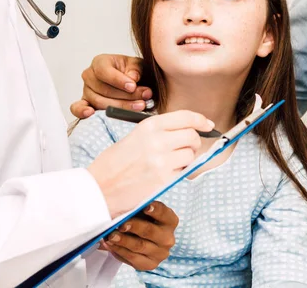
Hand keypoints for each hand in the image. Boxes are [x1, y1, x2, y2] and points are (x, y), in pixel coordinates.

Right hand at [70, 54, 150, 117]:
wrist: (131, 82)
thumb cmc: (132, 71)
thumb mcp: (138, 65)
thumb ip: (136, 69)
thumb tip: (132, 78)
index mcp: (100, 62)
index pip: (104, 71)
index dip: (118, 80)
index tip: (133, 86)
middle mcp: (90, 76)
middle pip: (104, 89)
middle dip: (126, 96)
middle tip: (144, 99)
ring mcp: (86, 91)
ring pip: (99, 101)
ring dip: (120, 107)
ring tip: (139, 106)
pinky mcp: (85, 103)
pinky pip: (77, 108)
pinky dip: (82, 111)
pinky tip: (91, 113)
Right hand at [87, 110, 213, 218]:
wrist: (99, 189)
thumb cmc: (113, 164)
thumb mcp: (134, 137)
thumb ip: (158, 132)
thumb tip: (184, 130)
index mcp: (148, 126)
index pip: (185, 117)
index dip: (200, 120)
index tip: (208, 125)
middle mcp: (157, 140)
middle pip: (192, 136)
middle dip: (194, 143)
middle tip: (186, 148)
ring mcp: (162, 160)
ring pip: (190, 155)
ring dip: (186, 160)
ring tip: (169, 164)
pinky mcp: (164, 179)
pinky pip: (183, 171)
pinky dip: (178, 173)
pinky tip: (164, 174)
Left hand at [102, 202, 177, 269]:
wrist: (141, 240)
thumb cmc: (141, 220)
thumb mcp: (142, 211)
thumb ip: (136, 208)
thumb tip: (123, 207)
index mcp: (170, 221)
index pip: (164, 213)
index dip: (155, 210)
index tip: (145, 206)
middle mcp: (168, 238)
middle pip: (150, 231)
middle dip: (134, 227)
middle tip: (121, 224)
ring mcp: (160, 253)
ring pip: (139, 246)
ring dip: (123, 240)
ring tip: (110, 236)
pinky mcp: (150, 264)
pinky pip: (133, 258)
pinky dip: (119, 250)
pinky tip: (110, 245)